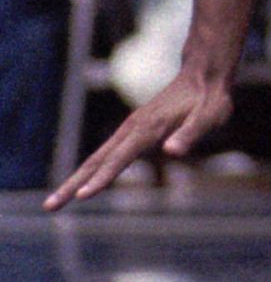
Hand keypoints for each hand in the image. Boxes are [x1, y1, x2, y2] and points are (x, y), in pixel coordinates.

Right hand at [43, 70, 233, 209]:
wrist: (205, 74)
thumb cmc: (210, 99)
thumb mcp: (210, 117)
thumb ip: (191, 134)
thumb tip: (171, 151)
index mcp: (148, 128)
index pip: (120, 157)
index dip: (103, 178)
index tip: (83, 196)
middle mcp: (133, 128)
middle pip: (97, 160)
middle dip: (73, 184)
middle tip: (49, 207)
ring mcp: (130, 128)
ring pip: (97, 158)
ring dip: (75, 180)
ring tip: (55, 202)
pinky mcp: (133, 130)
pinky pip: (107, 154)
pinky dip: (90, 171)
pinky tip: (83, 184)